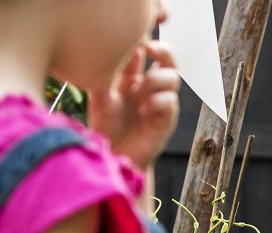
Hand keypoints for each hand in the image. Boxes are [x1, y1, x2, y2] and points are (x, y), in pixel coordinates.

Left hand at [88, 43, 181, 171]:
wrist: (114, 154)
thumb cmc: (105, 125)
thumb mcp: (99, 95)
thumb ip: (105, 74)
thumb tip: (109, 50)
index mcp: (131, 77)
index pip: (143, 52)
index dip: (143, 41)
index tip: (134, 38)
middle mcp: (148, 87)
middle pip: (167, 60)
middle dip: (163, 50)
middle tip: (150, 48)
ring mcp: (159, 102)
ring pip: (172, 78)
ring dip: (156, 80)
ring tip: (139, 91)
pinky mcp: (166, 119)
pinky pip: (170, 102)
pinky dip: (158, 102)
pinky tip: (144, 110)